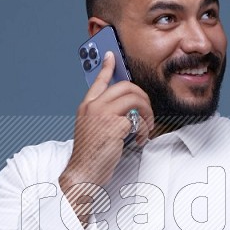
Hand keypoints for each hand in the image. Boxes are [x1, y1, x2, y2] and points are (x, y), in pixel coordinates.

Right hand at [61, 51, 154, 190]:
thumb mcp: (92, 130)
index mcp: (86, 107)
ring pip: (134, 99)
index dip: (107, 67)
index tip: (111, 56)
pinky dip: (144, 130)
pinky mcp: (115, 125)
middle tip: (146, 111)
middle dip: (142, 97)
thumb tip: (126, 111)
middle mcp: (94, 107)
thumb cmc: (89, 156)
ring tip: (146, 127)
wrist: (83, 173)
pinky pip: (138, 119)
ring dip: (147, 113)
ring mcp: (103, 115)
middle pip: (125, 87)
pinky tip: (139, 139)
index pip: (97, 81)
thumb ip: (104, 117)